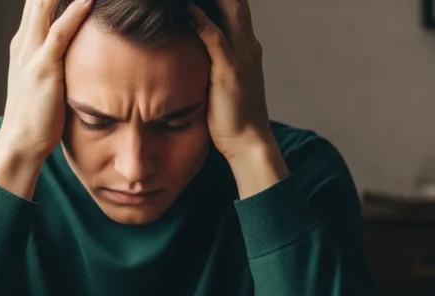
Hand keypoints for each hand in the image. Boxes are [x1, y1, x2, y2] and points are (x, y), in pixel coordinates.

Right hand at [0, 0, 92, 198]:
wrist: (21, 142)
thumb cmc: (39, 114)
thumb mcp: (47, 77)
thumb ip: (58, 57)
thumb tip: (78, 46)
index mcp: (26, 40)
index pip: (39, 0)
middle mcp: (25, 39)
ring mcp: (32, 52)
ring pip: (46, 4)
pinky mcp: (44, 67)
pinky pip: (60, 33)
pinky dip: (75, 12)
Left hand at [189, 0, 287, 197]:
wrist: (249, 143)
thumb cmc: (233, 117)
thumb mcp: (224, 82)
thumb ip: (214, 63)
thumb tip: (192, 56)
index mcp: (248, 47)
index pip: (237, 9)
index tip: (197, 0)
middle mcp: (248, 45)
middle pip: (236, 2)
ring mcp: (241, 56)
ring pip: (230, 9)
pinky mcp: (230, 70)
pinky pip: (214, 36)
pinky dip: (199, 18)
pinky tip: (185, 9)